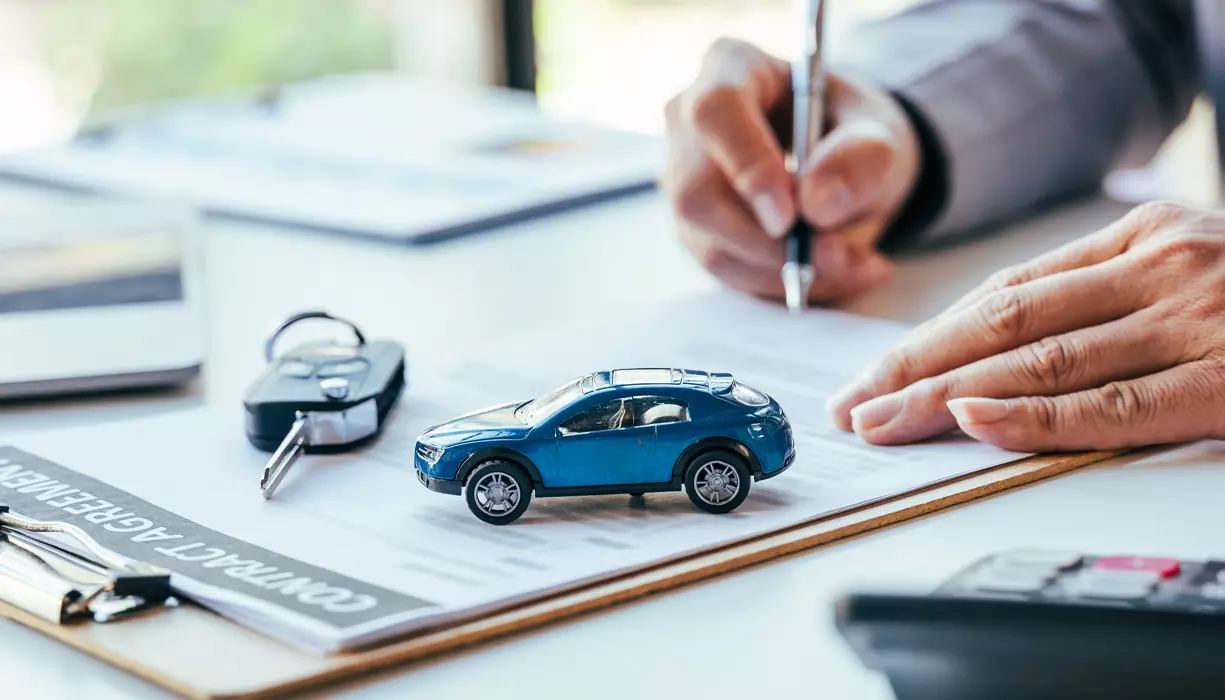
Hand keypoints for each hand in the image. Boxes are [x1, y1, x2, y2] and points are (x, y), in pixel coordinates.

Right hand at [661, 39, 920, 302]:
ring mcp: (683, 180)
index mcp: (730, 68)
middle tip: (835, 257)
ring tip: (855, 266)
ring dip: (785, 271)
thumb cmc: (853, 135)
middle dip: (767, 241)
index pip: (716, 113)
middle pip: (697, 192)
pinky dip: (782, 285)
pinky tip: (831, 274)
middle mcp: (688, 122)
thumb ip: (859, 159)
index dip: (747, 167)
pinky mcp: (695, 230)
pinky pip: (727, 272)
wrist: (845, 168)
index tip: (789, 217)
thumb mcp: (878, 134)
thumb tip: (815, 204)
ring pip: (710, 243)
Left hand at [827, 202, 1224, 451]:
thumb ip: (1113, 295)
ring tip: (884, 423)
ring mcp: (1190, 321)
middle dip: (914, 366)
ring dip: (946, 395)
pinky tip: (974, 421)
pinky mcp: (1224, 381)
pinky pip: (1112, 403)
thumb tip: (1007, 353)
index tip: (874, 373)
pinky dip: (1036, 415)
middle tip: (853, 404)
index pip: (1007, 292)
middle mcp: (1157, 269)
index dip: (929, 337)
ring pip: (1039, 360)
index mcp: (1142, 237)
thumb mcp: (1196, 269)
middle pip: (1004, 321)